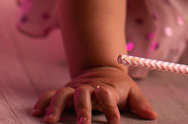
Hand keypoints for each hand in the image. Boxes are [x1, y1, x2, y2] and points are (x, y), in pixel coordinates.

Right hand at [31, 65, 156, 123]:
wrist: (102, 69)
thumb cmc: (118, 86)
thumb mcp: (132, 91)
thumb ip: (140, 104)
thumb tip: (152, 116)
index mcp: (106, 88)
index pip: (108, 97)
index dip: (111, 109)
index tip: (115, 121)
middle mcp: (88, 88)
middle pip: (83, 96)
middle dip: (82, 110)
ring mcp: (74, 89)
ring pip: (62, 95)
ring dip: (55, 107)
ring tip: (49, 121)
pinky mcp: (64, 91)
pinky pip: (50, 95)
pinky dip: (42, 102)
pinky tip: (35, 112)